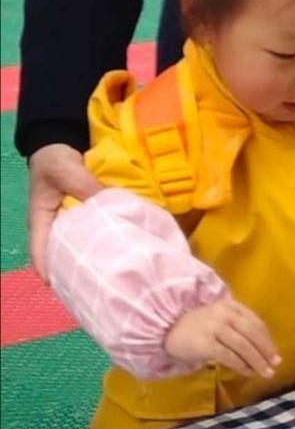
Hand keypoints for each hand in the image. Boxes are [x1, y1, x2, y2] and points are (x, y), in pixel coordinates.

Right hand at [29, 144, 102, 281]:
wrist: (60, 144)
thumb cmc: (54, 160)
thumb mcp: (65, 169)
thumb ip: (84, 185)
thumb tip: (109, 200)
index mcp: (41, 219)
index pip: (39, 249)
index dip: (47, 268)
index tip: (58, 285)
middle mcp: (54, 226)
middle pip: (61, 254)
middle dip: (73, 269)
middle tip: (93, 283)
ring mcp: (69, 222)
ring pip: (79, 244)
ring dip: (91, 255)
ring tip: (110, 271)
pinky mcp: (84, 215)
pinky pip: (93, 230)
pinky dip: (103, 237)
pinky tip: (120, 245)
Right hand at [164, 299, 281, 377]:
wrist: (168, 328)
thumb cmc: (197, 326)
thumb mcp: (219, 317)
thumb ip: (238, 325)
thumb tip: (262, 348)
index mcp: (230, 305)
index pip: (256, 322)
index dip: (267, 339)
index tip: (275, 353)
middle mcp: (224, 313)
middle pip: (252, 333)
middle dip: (266, 351)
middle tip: (275, 365)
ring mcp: (214, 327)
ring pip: (243, 345)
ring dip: (257, 361)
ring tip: (265, 373)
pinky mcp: (205, 343)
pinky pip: (229, 356)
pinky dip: (241, 365)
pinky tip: (247, 372)